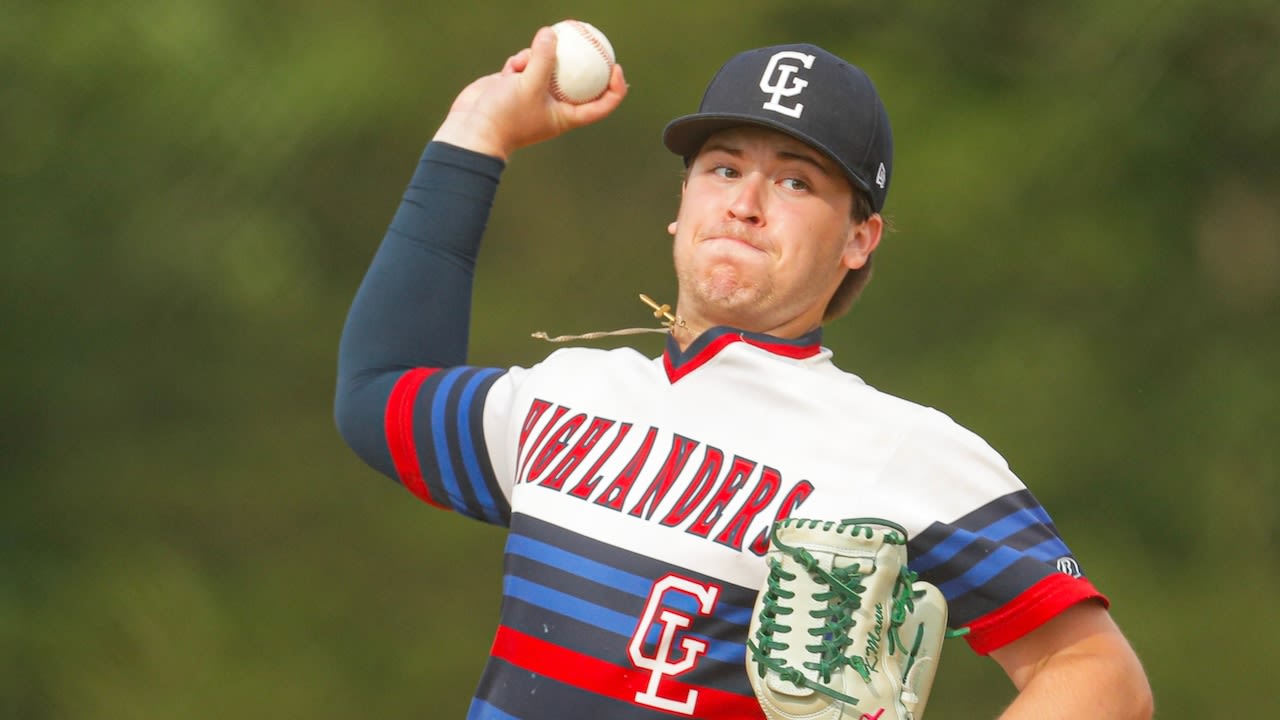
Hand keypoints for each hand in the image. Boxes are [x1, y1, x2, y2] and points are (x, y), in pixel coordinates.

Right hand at [432, 26, 627, 159]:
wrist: (472, 129)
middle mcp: (554, 105)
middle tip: (586, 36)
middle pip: (578, 79)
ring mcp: (535, 94)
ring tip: (524, 64)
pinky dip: (520, 61)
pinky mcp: (516, 84)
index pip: (601, 105)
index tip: (615, 66)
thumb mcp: (528, 84)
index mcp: (566, 116)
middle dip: (582, 59)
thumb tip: (551, 33)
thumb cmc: (505, 116)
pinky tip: (509, 70)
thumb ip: (542, 58)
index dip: (615, 88)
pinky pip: (526, 63)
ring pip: (548, 65)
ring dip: (538, 57)